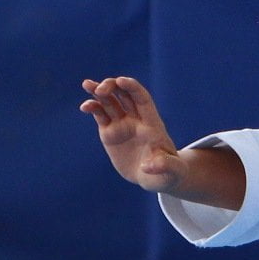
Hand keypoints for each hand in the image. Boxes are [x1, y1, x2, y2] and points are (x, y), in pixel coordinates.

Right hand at [81, 76, 189, 192]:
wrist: (155, 178)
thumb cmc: (169, 173)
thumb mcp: (173, 171)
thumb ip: (165, 165)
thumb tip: (148, 166)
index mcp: (152, 124)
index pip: (143, 99)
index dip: (132, 88)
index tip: (121, 81)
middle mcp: (136, 120)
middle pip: (124, 95)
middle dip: (113, 86)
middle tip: (100, 89)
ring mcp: (122, 125)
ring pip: (109, 102)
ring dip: (98, 91)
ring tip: (87, 84)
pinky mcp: (110, 133)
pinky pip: (100, 116)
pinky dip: (92, 108)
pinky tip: (85, 107)